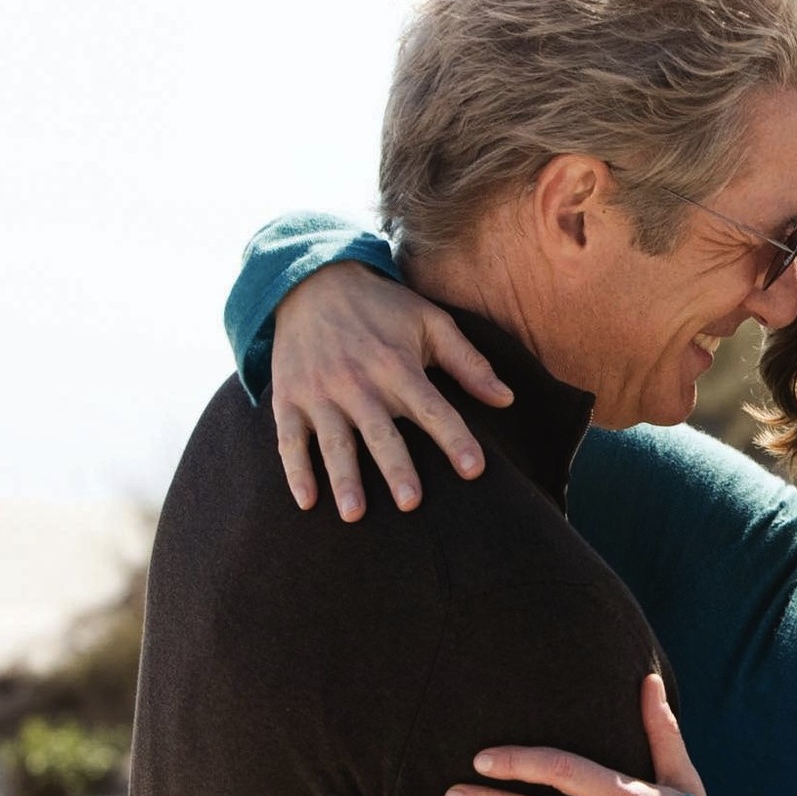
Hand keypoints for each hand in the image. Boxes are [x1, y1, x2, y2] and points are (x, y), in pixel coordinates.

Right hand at [272, 260, 514, 520]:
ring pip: (332, 441)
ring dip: (343, 477)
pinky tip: (307, 503)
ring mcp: (319, 392)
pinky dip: (295, 471)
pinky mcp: (289, 398)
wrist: (311, 282)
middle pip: (379, 431)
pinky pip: (289, 440)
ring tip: (355, 513)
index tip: (475, 470)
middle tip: (411, 502)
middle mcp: (357, 381)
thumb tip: (507, 400)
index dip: (454, 439)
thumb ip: (469, 363)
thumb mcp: (431, 322)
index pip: (431, 408)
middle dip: (395, 467)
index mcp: (397, 365)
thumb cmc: (383, 309)